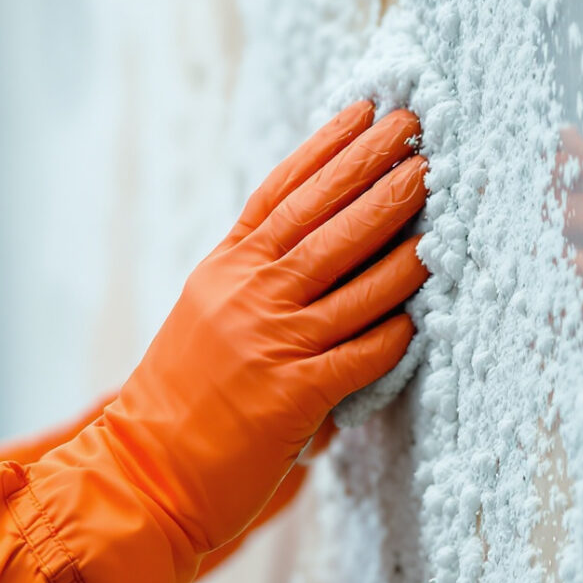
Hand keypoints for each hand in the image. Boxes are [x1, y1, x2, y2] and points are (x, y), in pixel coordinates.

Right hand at [96, 102, 429, 554]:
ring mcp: (269, 342)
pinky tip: (422, 317)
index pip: (283, 191)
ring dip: (404, 241)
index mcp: (224, 269)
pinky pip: (360, 354)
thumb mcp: (205, 314)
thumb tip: (318, 243)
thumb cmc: (178, 397)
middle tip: (420, 131)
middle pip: (325, 219)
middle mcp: (246, 294)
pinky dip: (394, 334)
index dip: (328, 147)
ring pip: (354, 280)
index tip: (368, 110)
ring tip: (440, 203)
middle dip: (378, 169)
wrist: (141, 472)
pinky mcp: (291, 395)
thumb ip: (254, 276)